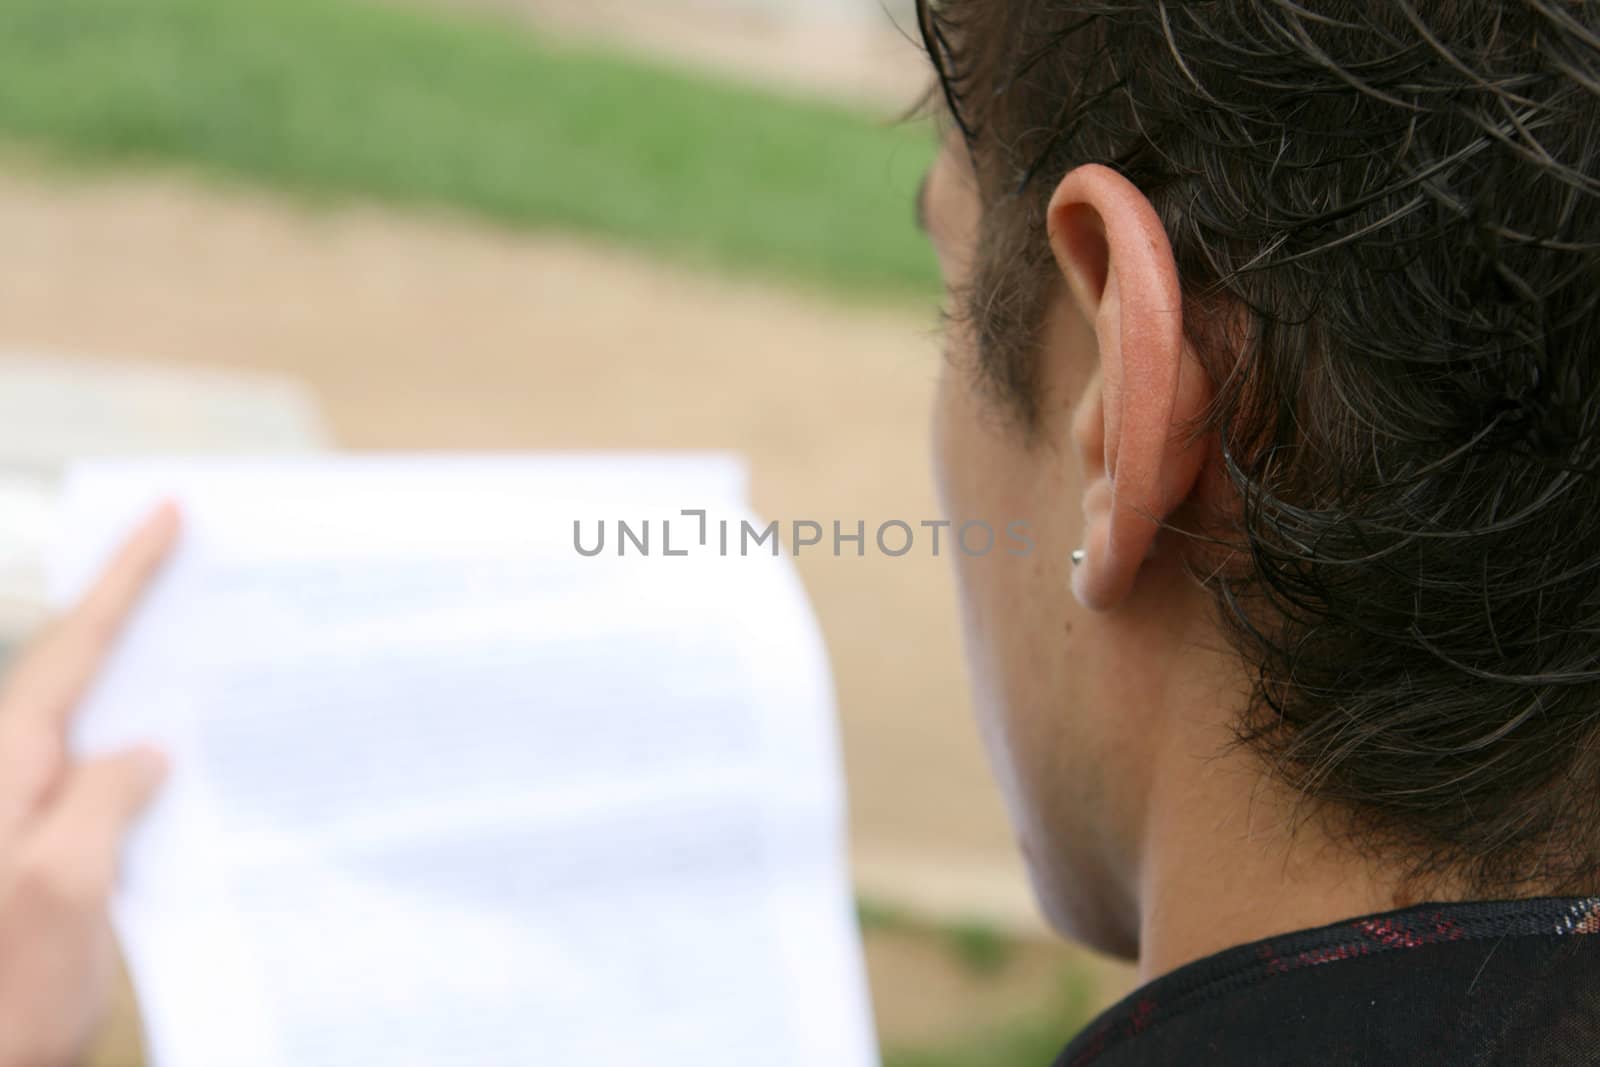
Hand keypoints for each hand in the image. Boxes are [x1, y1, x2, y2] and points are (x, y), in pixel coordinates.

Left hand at [0, 504, 177, 1066]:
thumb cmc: (4, 994)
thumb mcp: (67, 888)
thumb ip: (103, 799)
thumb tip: (145, 751)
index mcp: (6, 768)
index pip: (71, 648)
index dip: (122, 579)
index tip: (162, 515)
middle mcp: (7, 780)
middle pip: (70, 666)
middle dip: (124, 603)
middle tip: (180, 549)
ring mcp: (21, 818)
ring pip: (83, 716)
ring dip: (135, 667)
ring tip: (189, 625)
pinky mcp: (40, 855)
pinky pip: (91, 770)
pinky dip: (136, 736)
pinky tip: (174, 743)